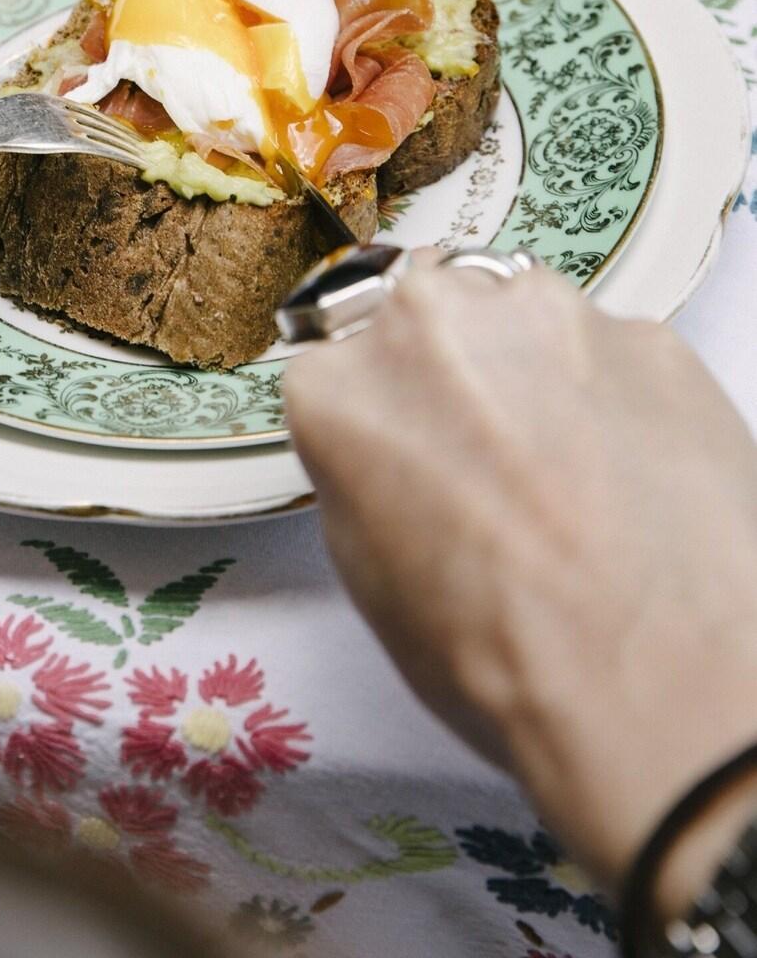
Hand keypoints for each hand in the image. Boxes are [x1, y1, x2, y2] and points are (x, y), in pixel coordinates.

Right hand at [283, 258, 756, 901]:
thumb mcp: (370, 574)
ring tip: (576, 474)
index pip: (342, 366)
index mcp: (343, 383)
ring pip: (527, 318)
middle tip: (495, 457)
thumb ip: (366, 469)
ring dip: (538, 369)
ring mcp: (548, 316)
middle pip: (430, 313)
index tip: (414, 455)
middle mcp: (433, 322)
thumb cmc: (503, 655)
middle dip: (455, 367)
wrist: (653, 684)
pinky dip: (621, 397)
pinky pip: (617, 352)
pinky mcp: (650, 336)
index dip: (383, 418)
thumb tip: (396, 450)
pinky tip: (637, 479)